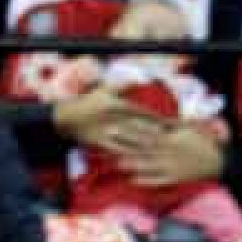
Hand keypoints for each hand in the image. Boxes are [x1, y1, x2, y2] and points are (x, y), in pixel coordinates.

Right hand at [54, 88, 168, 151]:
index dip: (160, 119)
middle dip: (159, 135)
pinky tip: (139, 161)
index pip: (145, 113)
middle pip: (143, 128)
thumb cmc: (87, 102)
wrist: (67, 117)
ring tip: (162, 152)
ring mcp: (109, 132)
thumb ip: (121, 85)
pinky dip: (128, 155)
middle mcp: (116, 119)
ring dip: (147, 147)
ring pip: (132, 141)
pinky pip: (117, 150)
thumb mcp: (103, 89)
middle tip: (175, 141)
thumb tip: (137, 80)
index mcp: (120, 105)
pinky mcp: (101, 143)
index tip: (173, 124)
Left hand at [117, 124, 223, 186]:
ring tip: (116, 162)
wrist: (218, 161)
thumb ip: (172, 124)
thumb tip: (158, 118)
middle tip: (108, 137)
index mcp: (171, 137)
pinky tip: (132, 181)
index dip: (131, 127)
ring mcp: (170, 165)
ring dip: (131, 163)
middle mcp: (168, 150)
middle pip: (143, 145)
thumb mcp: (189, 128)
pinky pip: (157, 180)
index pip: (147, 130)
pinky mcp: (174, 178)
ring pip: (147, 164)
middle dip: (126, 141)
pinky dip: (146, 180)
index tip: (117, 122)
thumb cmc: (203, 141)